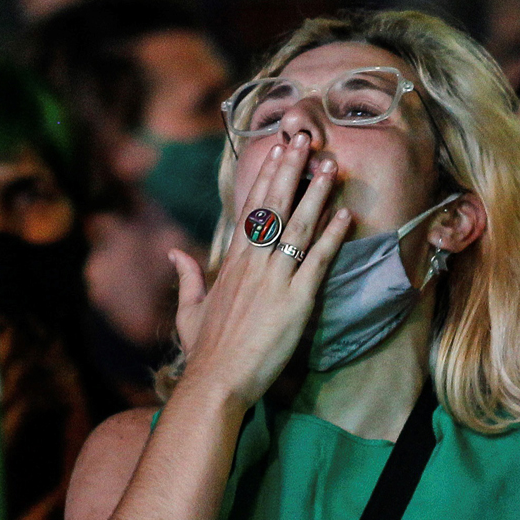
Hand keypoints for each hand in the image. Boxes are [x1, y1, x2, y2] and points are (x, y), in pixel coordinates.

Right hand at [169, 134, 352, 406]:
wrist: (215, 381)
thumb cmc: (203, 352)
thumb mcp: (189, 311)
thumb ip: (186, 278)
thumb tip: (174, 252)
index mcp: (230, 264)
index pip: (250, 209)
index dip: (266, 177)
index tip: (277, 152)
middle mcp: (252, 264)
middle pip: (273, 206)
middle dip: (290, 170)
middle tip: (304, 138)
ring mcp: (274, 280)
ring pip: (297, 226)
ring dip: (316, 194)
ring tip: (330, 165)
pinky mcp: (295, 301)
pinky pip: (316, 262)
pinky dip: (331, 237)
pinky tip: (345, 216)